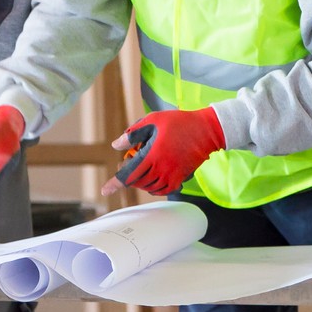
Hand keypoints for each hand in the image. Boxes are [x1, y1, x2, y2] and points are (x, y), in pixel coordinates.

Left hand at [102, 107, 224, 196]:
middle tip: (128, 163)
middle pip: (137, 182)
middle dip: (129, 177)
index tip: (105, 190)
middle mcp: (162, 168)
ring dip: (141, 182)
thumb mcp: (152, 121)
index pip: (129, 174)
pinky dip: (154, 187)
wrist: (206, 130)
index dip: (115, 183)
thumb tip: (116, 146)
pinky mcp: (181, 177)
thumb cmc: (178, 122)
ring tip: (141, 168)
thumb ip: (133, 134)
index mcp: (152, 155)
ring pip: (149, 187)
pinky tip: (152, 178)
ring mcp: (172, 175)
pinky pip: (163, 190)